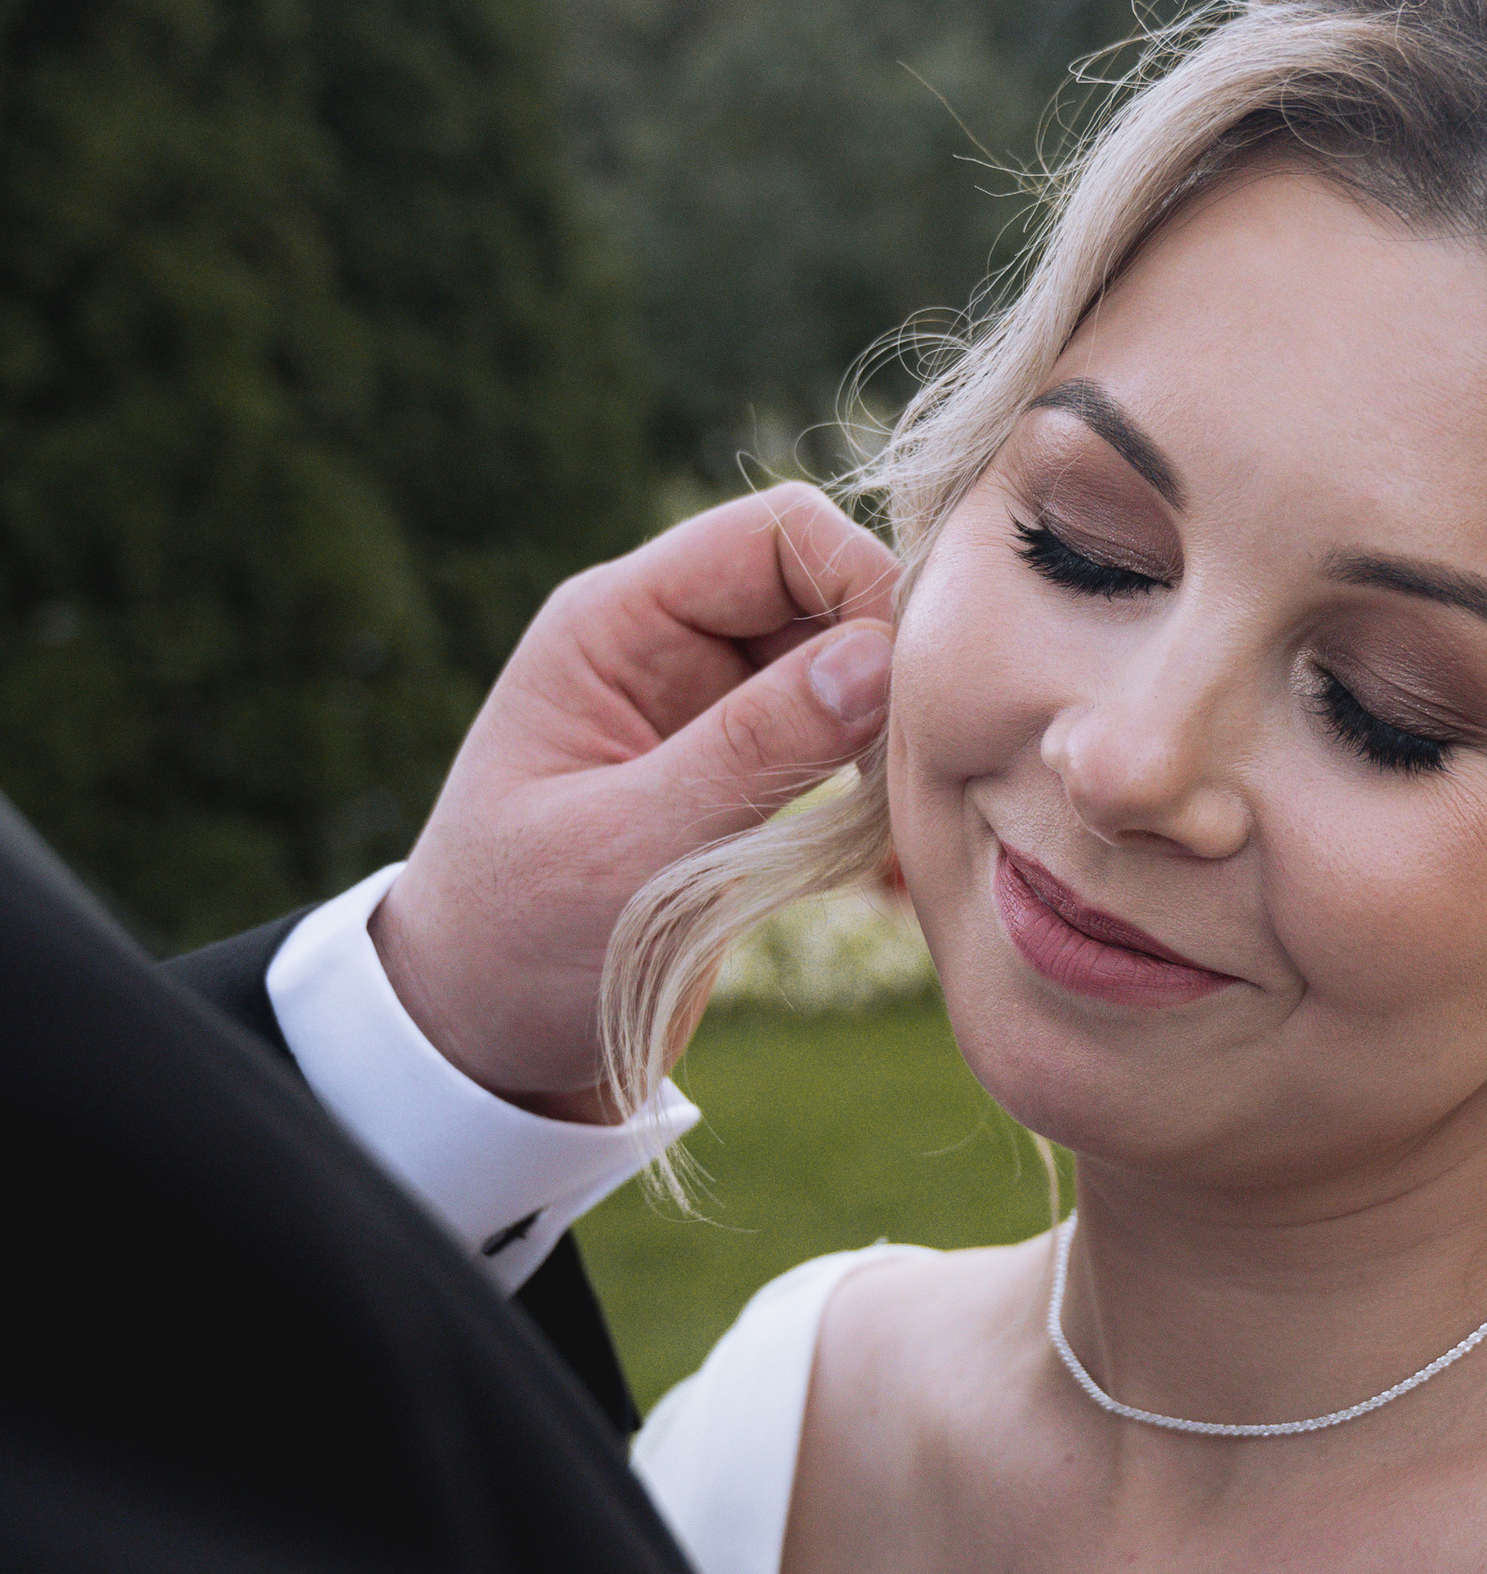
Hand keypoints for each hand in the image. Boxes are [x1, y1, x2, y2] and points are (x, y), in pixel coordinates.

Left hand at [372, 489, 895, 1111]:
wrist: (484, 1036)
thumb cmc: (517, 942)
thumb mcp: (629, 849)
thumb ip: (751, 751)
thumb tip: (878, 657)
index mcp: (614, 625)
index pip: (774, 536)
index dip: (857, 583)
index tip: (903, 685)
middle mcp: (666, 645)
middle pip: (822, 584)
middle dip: (883, 653)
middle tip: (916, 752)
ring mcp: (708, 707)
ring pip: (845, 658)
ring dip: (884, 716)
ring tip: (896, 799)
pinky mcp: (742, 770)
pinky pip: (840, 730)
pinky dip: (873, 767)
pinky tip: (879, 826)